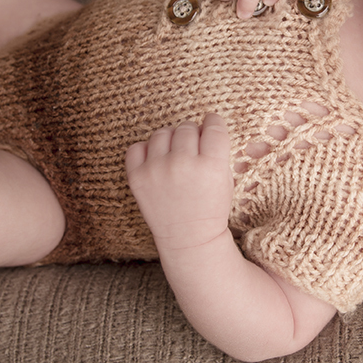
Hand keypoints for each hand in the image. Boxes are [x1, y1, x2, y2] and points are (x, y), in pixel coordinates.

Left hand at [125, 113, 234, 251]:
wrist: (189, 238)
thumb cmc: (210, 207)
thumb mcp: (226, 179)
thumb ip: (216, 151)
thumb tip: (202, 125)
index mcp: (211, 165)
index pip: (213, 126)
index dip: (213, 123)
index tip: (211, 126)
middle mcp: (183, 164)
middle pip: (187, 128)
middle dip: (193, 135)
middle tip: (193, 151)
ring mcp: (157, 170)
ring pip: (163, 133)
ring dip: (170, 141)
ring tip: (174, 156)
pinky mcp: (137, 177)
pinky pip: (137, 147)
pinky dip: (146, 151)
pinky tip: (156, 162)